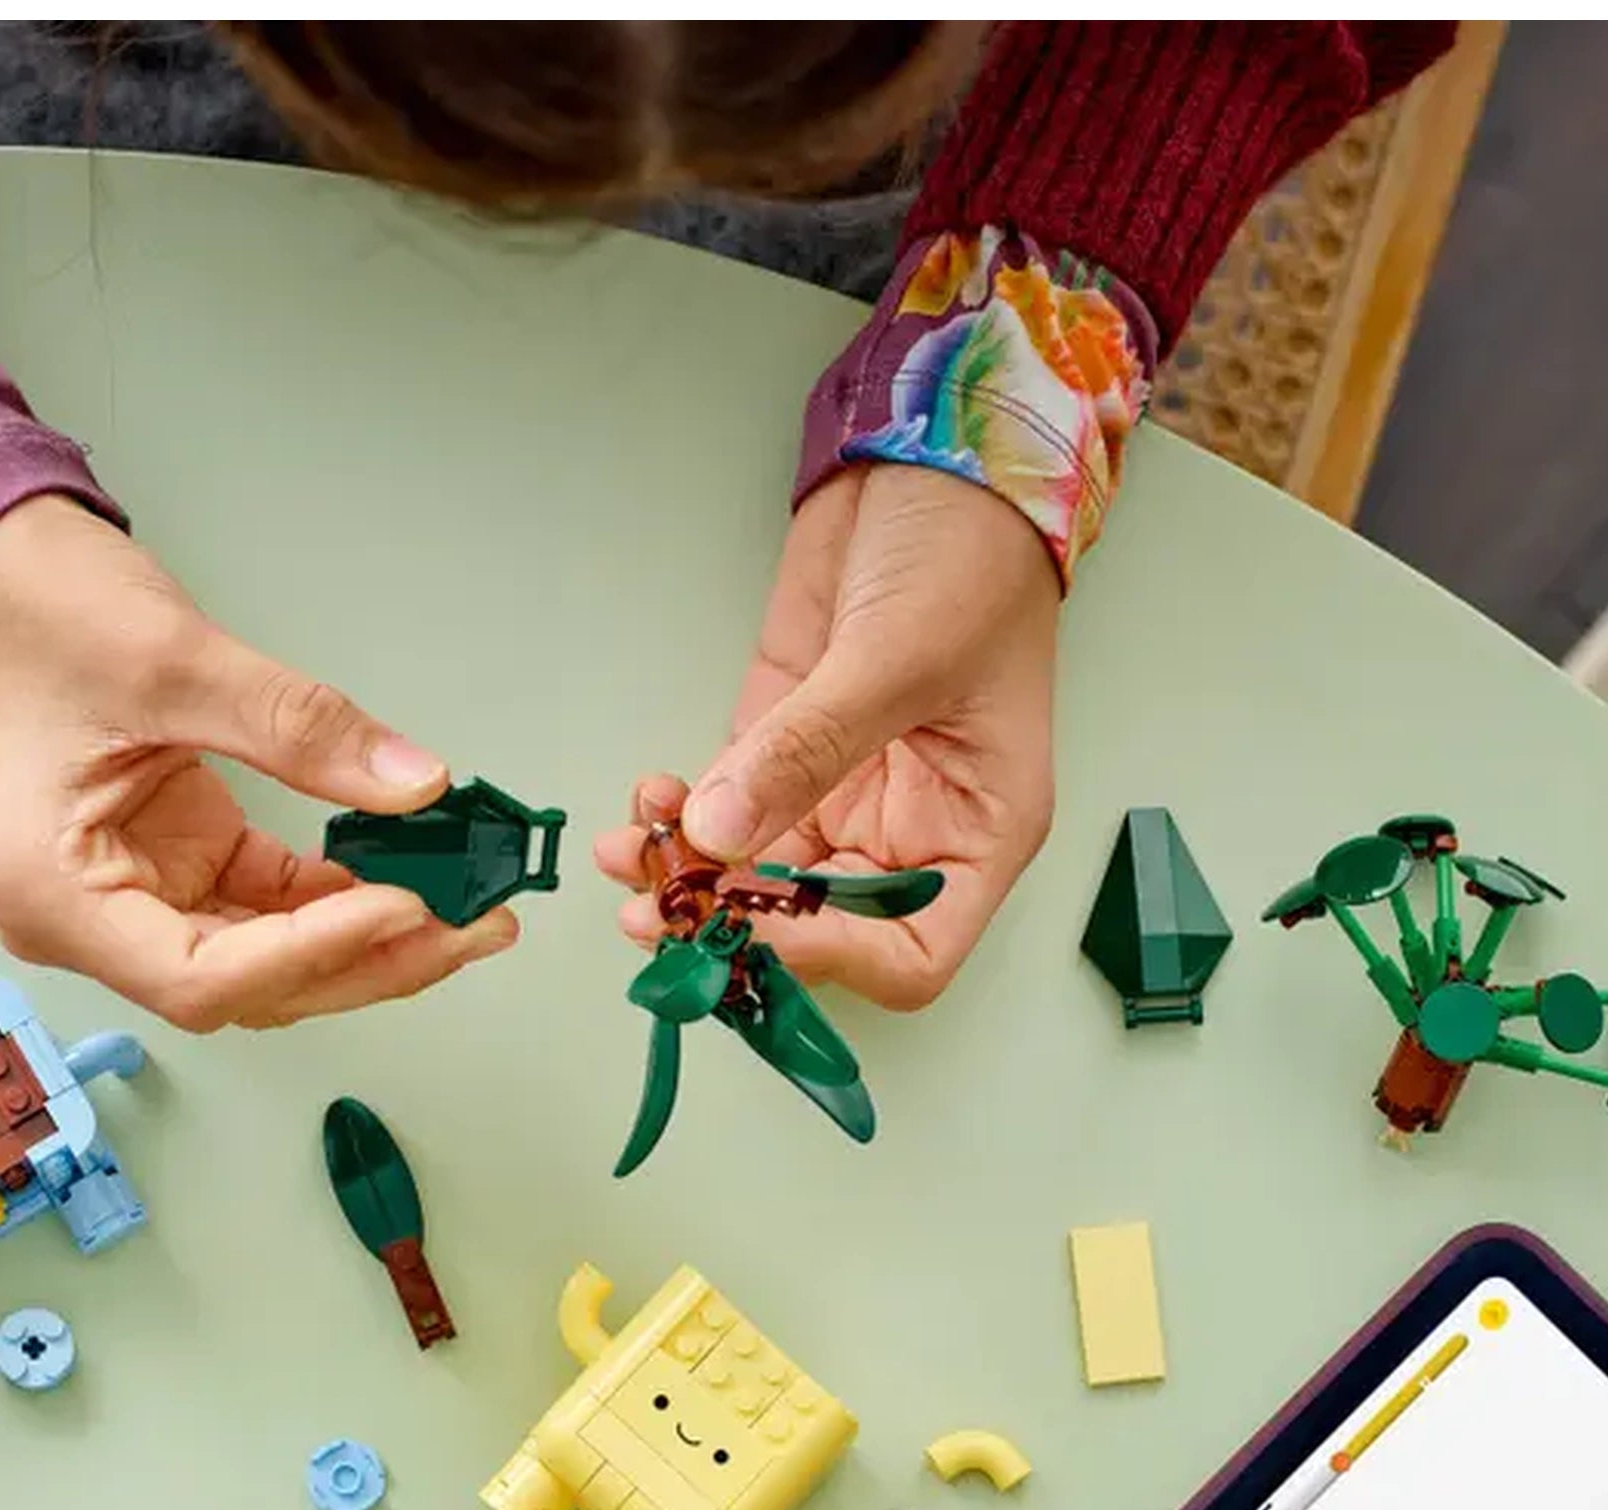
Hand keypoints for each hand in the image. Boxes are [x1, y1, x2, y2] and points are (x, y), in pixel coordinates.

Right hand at [0, 494, 515, 1030]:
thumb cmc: (34, 609)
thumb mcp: (174, 659)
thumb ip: (299, 730)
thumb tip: (418, 786)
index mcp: (56, 894)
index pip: (202, 976)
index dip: (314, 953)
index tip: (406, 906)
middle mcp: (89, 921)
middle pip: (248, 985)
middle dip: (367, 962)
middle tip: (475, 927)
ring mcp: (135, 900)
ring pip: (269, 960)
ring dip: (367, 942)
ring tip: (467, 912)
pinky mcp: (175, 867)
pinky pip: (270, 909)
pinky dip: (340, 901)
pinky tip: (412, 879)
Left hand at [594, 462, 1056, 1007]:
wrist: (938, 452)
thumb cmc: (970, 556)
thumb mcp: (896, 658)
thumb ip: (807, 750)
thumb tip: (720, 833)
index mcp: (978, 834)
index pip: (911, 955)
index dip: (833, 960)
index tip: (753, 932)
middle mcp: (911, 831)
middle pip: (819, 928)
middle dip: (736, 924)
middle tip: (658, 910)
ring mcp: (843, 792)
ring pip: (758, 878)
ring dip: (689, 879)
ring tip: (629, 853)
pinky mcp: (784, 747)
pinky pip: (726, 813)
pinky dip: (680, 822)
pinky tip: (644, 807)